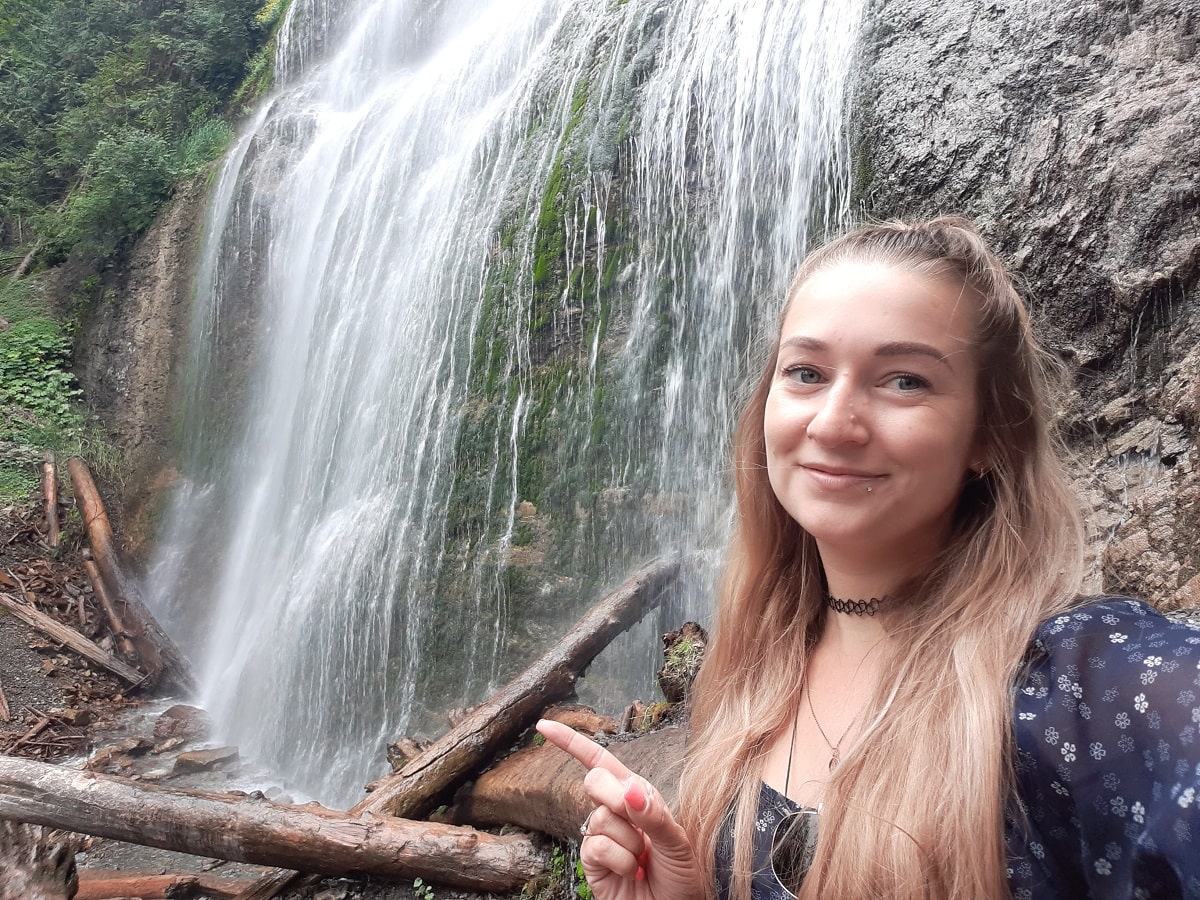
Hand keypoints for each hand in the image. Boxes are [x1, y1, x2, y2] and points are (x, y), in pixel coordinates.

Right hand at [536, 719, 704, 899]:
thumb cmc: (681, 874)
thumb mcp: (677, 840)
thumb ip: (655, 814)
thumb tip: (631, 790)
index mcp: (636, 795)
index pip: (601, 761)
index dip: (572, 742)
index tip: (544, 725)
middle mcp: (615, 812)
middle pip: (594, 780)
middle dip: (617, 796)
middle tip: (638, 822)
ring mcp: (601, 837)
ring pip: (600, 818)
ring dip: (629, 840)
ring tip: (643, 860)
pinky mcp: (592, 863)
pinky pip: (597, 846)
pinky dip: (619, 859)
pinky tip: (631, 872)